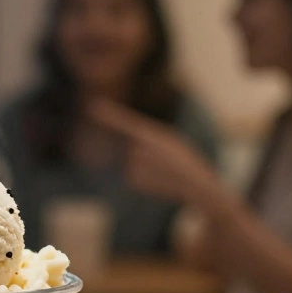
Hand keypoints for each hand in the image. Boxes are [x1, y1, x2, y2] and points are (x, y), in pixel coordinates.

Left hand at [89, 98, 226, 209]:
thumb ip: (150, 139)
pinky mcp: (133, 181)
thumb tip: (133, 150)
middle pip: (133, 148)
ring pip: (133, 164)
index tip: (92, 106)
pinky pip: (133, 177)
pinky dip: (145, 181)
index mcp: (153, 134)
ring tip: (165, 172)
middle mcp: (142, 148)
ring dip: (147, 169)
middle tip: (166, 162)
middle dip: (146, 155)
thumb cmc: (187, 162)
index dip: (109, 115)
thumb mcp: (172, 142)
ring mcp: (137, 166)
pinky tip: (159, 182)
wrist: (199, 186)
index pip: (126, 122)